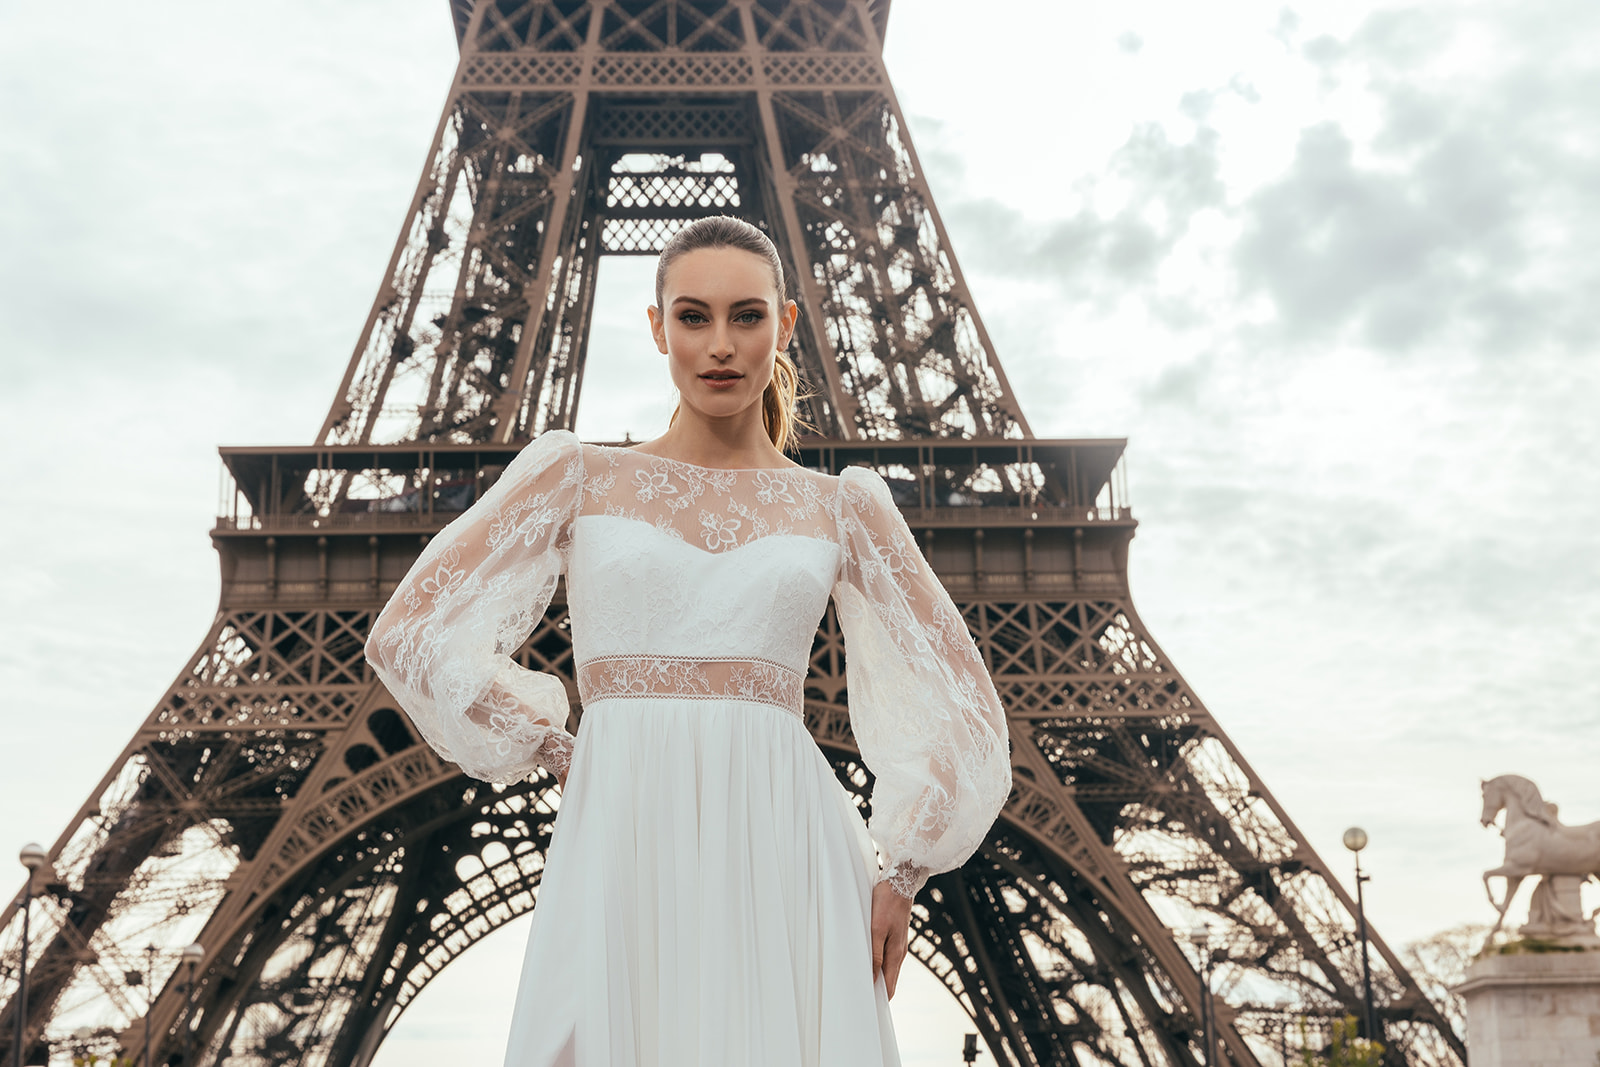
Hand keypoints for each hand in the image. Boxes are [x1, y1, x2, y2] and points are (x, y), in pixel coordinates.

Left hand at [869, 880, 912, 998]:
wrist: (900, 881)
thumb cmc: (886, 903)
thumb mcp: (876, 928)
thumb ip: (875, 953)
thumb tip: (872, 977)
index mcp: (896, 954)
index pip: (889, 987)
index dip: (879, 999)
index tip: (866, 1007)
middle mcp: (899, 952)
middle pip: (888, 980)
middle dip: (876, 990)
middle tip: (858, 997)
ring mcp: (898, 944)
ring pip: (887, 968)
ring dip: (876, 976)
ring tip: (860, 982)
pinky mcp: (895, 936)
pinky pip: (886, 956)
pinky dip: (877, 963)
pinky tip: (867, 961)